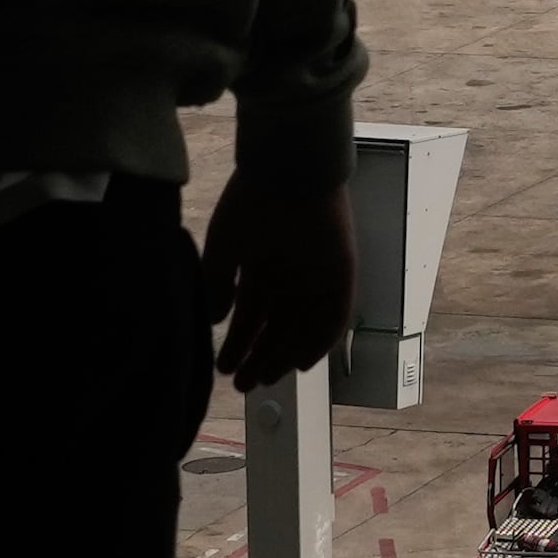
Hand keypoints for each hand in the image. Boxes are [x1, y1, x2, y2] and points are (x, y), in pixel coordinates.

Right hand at [202, 171, 356, 392]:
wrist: (288, 169)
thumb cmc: (251, 201)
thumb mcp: (223, 246)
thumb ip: (217, 283)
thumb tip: (215, 320)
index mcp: (261, 270)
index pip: (251, 318)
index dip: (239, 345)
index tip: (225, 369)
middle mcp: (290, 278)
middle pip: (276, 329)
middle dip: (259, 358)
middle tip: (244, 387)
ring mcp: (317, 277)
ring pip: (302, 328)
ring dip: (285, 356)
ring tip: (266, 379)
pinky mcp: (342, 274)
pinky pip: (334, 316)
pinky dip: (320, 341)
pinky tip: (302, 363)